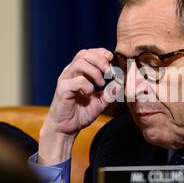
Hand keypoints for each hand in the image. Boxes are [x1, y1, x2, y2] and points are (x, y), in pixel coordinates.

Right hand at [38, 48, 118, 164]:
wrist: (66, 129)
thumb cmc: (81, 113)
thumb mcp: (100, 102)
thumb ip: (110, 92)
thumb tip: (121, 82)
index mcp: (78, 72)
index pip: (88, 53)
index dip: (100, 53)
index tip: (111, 60)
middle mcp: (70, 73)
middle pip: (84, 54)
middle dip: (99, 59)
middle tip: (109, 71)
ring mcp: (65, 80)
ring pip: (80, 63)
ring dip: (94, 71)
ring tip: (101, 83)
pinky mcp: (62, 89)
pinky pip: (76, 81)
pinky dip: (87, 85)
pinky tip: (89, 94)